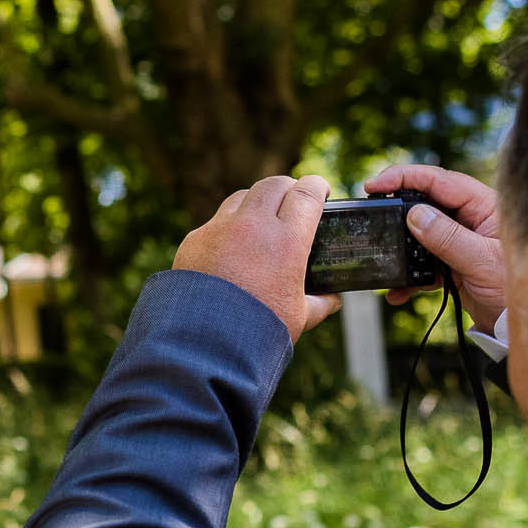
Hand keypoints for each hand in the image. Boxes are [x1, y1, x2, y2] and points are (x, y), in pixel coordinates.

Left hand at [173, 174, 342, 342]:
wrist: (205, 342)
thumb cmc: (258, 330)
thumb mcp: (299, 317)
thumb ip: (320, 303)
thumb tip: (332, 299)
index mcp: (287, 240)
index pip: (307, 193)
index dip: (318, 186)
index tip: (322, 190)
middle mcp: (253, 225)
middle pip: (274, 184)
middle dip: (288, 187)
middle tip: (294, 199)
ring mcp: (220, 229)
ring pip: (242, 197)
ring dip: (257, 201)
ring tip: (263, 218)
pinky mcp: (195, 239)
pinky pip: (216, 222)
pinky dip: (229, 227)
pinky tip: (232, 246)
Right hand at [364, 164, 508, 333]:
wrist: (518, 326)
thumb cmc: (515, 290)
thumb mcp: (481, 262)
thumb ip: (447, 238)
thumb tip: (414, 215)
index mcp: (484, 205)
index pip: (439, 180)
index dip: (405, 177)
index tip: (375, 185)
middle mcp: (471, 218)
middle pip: (426, 202)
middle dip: (397, 210)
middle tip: (372, 214)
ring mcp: (461, 241)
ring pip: (420, 233)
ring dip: (401, 248)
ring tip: (385, 257)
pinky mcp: (453, 263)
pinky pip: (423, 262)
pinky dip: (409, 276)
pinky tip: (398, 290)